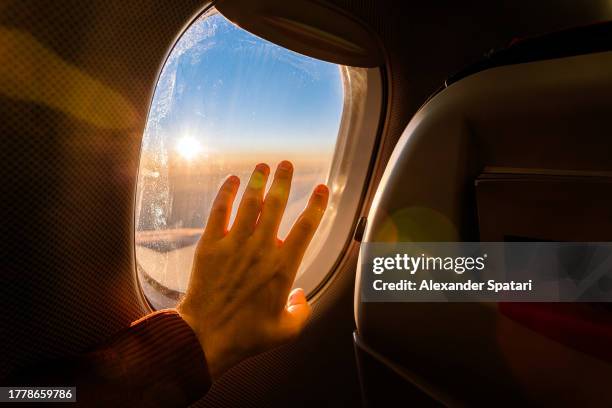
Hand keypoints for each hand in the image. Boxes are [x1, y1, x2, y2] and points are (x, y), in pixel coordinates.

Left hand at [177, 160, 328, 379]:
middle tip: (286, 164)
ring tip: (263, 165)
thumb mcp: (286, 331)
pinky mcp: (211, 245)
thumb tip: (302, 295)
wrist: (206, 336)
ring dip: (258, 181)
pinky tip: (232, 180)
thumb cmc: (247, 335)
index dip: (316, 205)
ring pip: (250, 203)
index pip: (306, 227)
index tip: (321, 189)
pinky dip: (227, 192)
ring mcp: (235, 244)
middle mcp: (261, 249)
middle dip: (283, 181)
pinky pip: (220, 211)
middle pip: (276, 205)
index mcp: (283, 267)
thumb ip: (302, 311)